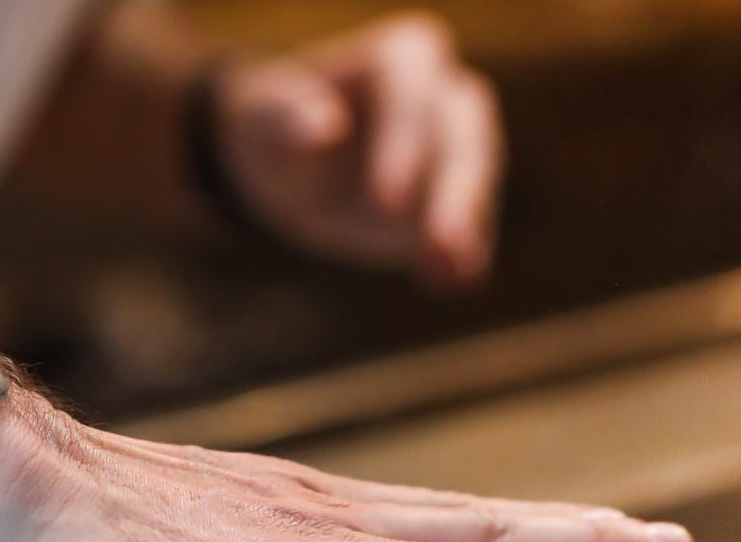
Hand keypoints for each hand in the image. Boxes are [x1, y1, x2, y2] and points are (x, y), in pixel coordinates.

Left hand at [212, 12, 503, 285]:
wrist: (286, 172)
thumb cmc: (271, 129)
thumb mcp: (260, 121)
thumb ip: (283, 116)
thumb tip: (323, 127)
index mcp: (398, 58)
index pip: (413, 86)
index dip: (405, 139)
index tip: (386, 199)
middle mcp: (440, 96)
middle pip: (466, 129)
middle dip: (458, 187)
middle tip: (441, 242)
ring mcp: (457, 151)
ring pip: (480, 178)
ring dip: (469, 225)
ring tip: (450, 270)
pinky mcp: (457, 203)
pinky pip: (474, 228)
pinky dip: (465, 257)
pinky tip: (448, 284)